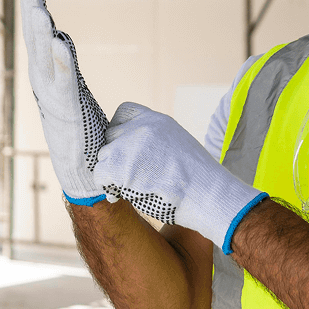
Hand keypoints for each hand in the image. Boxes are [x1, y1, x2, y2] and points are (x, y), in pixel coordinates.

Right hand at [20, 0, 108, 204]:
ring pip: (46, 57)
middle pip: (37, 41)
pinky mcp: (68, 112)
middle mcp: (45, 84)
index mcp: (46, 78)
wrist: (81, 173)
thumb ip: (63, 65)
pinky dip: (61, 60)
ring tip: (40, 7)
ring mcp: (55, 98)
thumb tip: (57, 39)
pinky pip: (64, 81)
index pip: (39, 37)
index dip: (34, 10)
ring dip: (42, 32)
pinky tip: (58, 41)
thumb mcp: (70, 91)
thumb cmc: (80, 133)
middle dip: (32, 11)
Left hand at [93, 102, 267, 251]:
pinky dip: (108, 188)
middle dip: (116, 156)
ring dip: (112, 174)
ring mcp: (129, 145)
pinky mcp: (121, 166)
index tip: (126, 150)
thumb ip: (154, 142)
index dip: (120, 132)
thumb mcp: (178, 146)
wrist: (208, 195)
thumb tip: (134, 152)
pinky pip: (100, 176)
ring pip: (103, 157)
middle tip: (129, 176)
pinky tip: (121, 196)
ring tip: (130, 188)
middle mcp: (141, 128)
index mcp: (156, 121)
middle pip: (110, 137)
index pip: (123, 113)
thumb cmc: (198, 180)